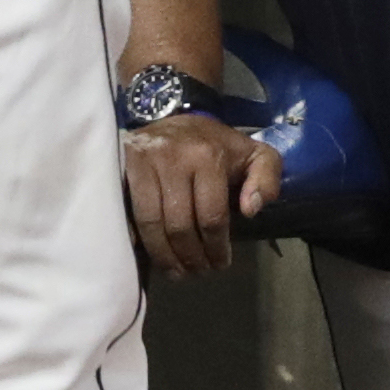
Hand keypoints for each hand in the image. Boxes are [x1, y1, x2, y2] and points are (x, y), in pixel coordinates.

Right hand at [123, 113, 282, 278]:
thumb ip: (266, 178)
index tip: (220, 263)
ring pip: (151, 224)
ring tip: (177, 270)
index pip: (211, 217)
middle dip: (191, 257)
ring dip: (164, 256)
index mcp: (207, 156)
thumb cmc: (213, 144)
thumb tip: (251, 210)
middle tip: (198, 271)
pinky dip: (138, 239)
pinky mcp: (122, 166)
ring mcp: (143, 161)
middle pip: (179, 225)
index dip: (216, 248)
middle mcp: (172, 157)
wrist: (171, 117)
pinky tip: (150, 253)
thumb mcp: (252, 153)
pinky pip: (128, 213)